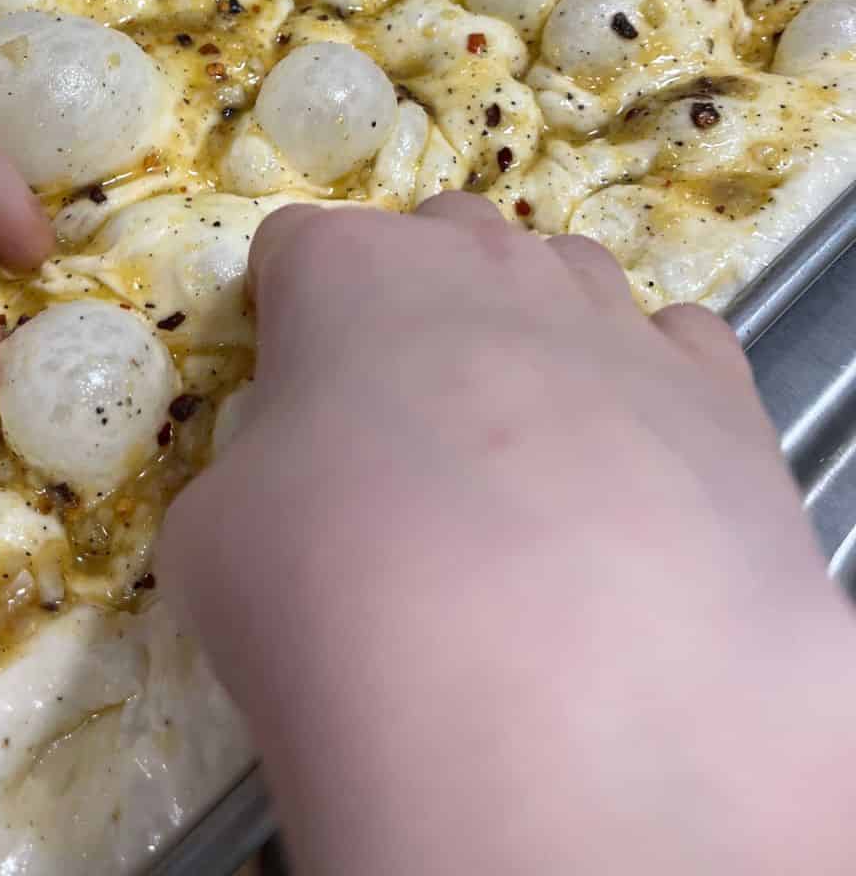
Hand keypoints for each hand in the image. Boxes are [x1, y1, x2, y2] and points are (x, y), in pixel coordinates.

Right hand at [161, 193, 855, 875]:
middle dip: (413, 305)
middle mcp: (486, 264)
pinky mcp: (720, 393)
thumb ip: (248, 474)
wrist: (544, 694)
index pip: (294, 248)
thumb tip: (293, 490)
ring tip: (521, 453)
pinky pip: (670, 351)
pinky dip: (642, 389)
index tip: (287, 393)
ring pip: (561, 276)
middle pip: (438, 238)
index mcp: (348, 271)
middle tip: (400, 423)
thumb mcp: (212, 536)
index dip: (280, 317)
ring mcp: (613, 317)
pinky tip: (628, 478)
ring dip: (531, 334)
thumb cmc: (335, 586)